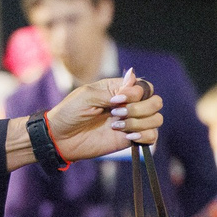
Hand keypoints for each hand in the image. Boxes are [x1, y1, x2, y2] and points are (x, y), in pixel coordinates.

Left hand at [46, 71, 162, 161]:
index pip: (144, 87)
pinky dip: (144, 136)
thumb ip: (112, 90)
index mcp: (118, 90)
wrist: (60, 138)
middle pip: (156, 102)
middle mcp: (128, 105)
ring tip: (118, 126)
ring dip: (140, 122)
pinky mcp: (129, 140)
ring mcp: (131, 123)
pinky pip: (151, 136)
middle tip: (117, 113)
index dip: (136, 93)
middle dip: (141, 108)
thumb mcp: (87, 96)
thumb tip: (133, 76)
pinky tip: (127, 136)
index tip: (117, 100)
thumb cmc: (69, 113)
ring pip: (156, 119)